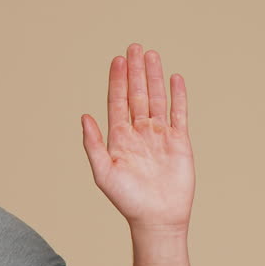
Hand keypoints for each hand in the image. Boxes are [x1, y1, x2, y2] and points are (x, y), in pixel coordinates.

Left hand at [80, 43, 194, 231]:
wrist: (157, 218)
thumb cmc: (127, 200)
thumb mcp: (103, 172)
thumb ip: (93, 144)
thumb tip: (84, 116)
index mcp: (119, 138)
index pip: (117, 102)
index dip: (117, 81)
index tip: (117, 59)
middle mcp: (139, 133)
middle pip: (137, 94)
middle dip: (134, 71)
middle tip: (133, 47)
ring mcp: (160, 135)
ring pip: (156, 99)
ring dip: (153, 77)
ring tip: (151, 55)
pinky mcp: (179, 142)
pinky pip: (179, 113)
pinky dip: (177, 96)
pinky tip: (174, 78)